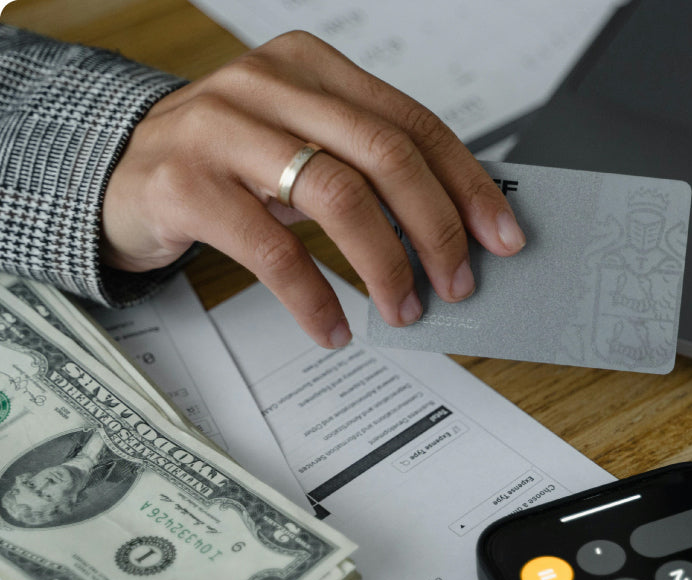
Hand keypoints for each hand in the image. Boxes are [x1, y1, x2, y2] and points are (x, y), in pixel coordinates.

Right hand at [103, 31, 525, 348]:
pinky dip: (314, 297)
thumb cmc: (228, 161)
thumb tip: (453, 231)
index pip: (412, 122)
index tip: (501, 235)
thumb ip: (367, 167)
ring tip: (403, 307)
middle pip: (384, 153)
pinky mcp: (183, 184)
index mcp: (314, 67)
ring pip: (336, 195)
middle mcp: (269, 85)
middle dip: (435, 227)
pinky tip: (334, 326)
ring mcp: (221, 129)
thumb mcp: (301, 142)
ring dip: (385, 264)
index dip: (465, 184)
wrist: (117, 170)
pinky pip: (271, 249)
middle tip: (457, 281)